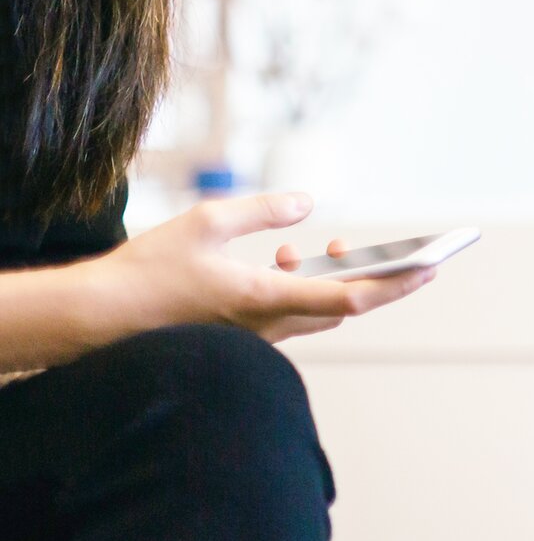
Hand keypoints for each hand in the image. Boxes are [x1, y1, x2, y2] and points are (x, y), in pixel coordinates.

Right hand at [84, 193, 433, 345]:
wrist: (96, 321)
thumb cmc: (146, 271)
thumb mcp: (207, 222)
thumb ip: (263, 210)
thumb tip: (306, 204)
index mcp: (264, 299)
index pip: (348, 298)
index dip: (395, 283)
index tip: (429, 268)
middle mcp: (266, 326)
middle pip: (346, 307)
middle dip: (383, 278)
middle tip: (418, 257)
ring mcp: (254, 335)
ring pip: (320, 311)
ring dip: (339, 278)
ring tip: (343, 246)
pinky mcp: (240, 335)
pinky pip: (291, 313)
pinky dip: (304, 285)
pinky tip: (286, 256)